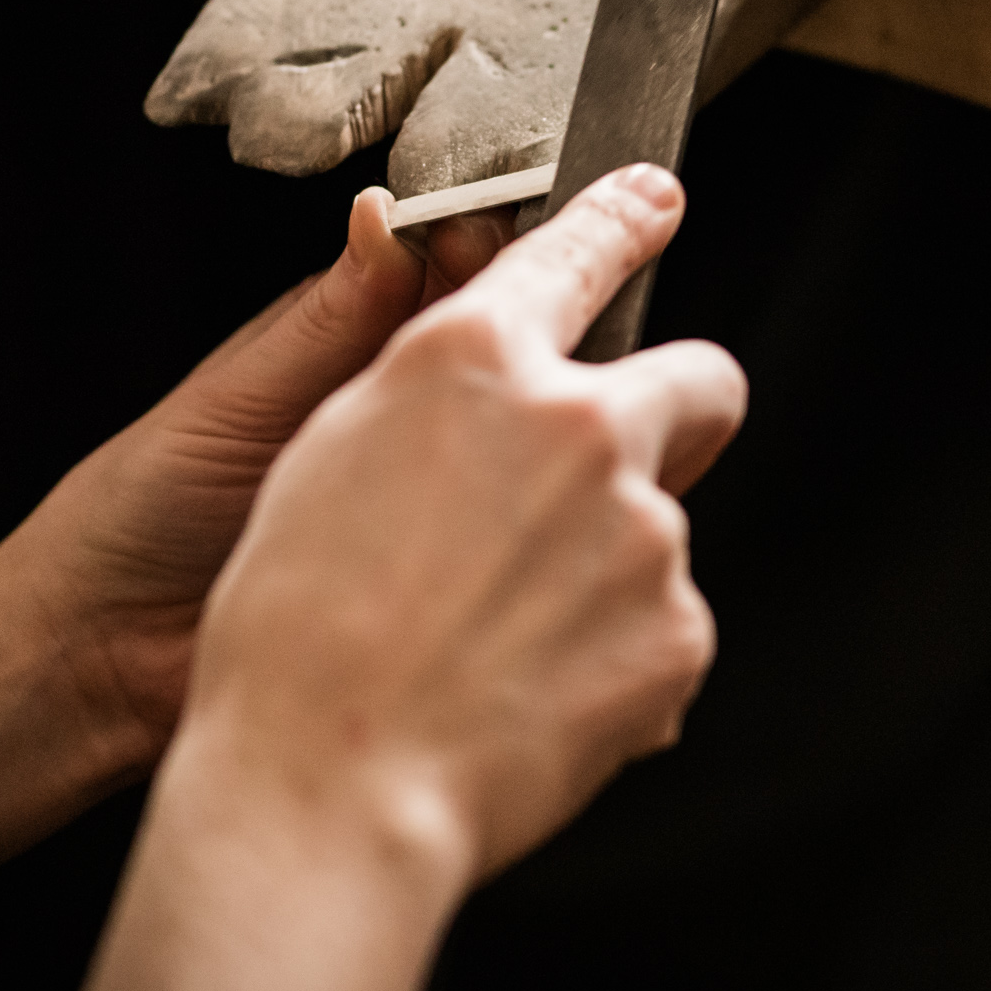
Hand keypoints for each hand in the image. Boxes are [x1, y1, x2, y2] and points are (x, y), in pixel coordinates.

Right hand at [52, 166, 743, 990]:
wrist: (329, 789)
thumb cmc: (292, 636)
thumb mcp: (324, 457)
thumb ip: (433, 399)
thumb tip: (482, 396)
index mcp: (473, 361)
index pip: (578, 254)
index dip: (623, 221)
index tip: (654, 202)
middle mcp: (577, 425)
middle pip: (698, 381)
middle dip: (672, 416)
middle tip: (606, 480)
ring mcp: (642, 530)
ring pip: (661, 528)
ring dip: (608, 570)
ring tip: (501, 643)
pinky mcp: (678, 631)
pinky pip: (663, 628)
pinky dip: (616, 658)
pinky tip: (531, 696)